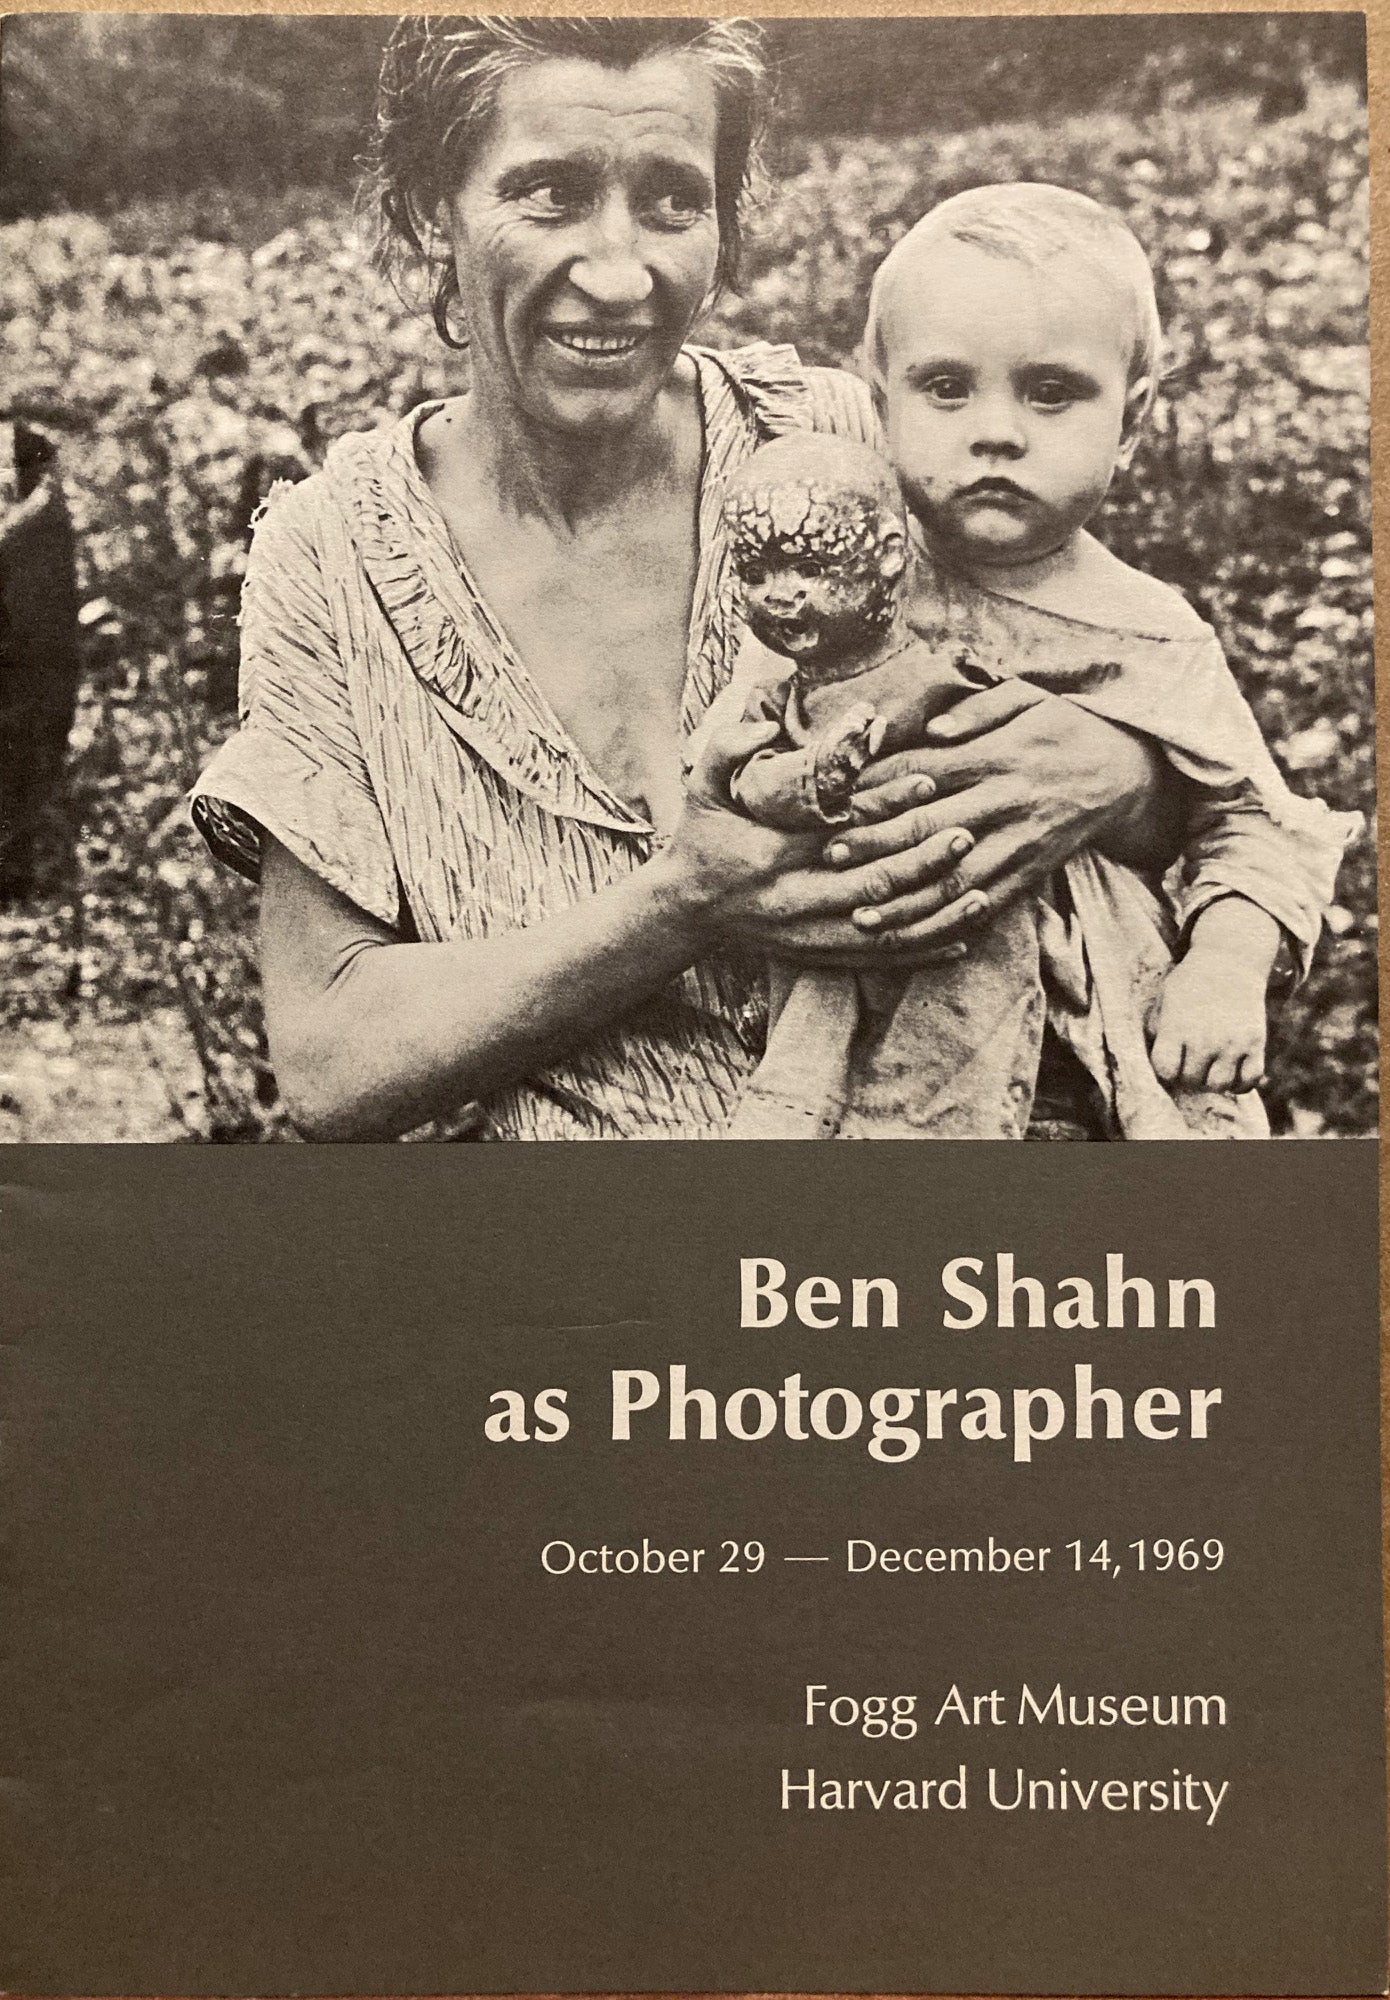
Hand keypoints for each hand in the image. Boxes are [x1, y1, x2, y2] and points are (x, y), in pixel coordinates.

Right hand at [662, 699, 968, 966]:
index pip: (839, 830)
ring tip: (982, 890)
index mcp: (769, 855)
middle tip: (967, 832)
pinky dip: (923, 952)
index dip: (887, 808)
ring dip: (936, 913)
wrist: (684, 908)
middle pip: (872, 883)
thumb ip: (727, 749)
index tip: (928, 785)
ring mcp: (808, 934)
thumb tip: (766, 723)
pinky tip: (962, 941)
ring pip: (884, 930)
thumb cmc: (701, 838)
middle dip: (924, 859)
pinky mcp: (818, 954)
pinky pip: (878, 959)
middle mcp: (793, 899)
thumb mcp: (699, 787)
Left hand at [819, 681, 1165, 950]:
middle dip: (877, 848)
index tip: (836, 805)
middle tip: (832, 860)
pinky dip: (950, 925)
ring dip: (906, 903)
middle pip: (930, 830)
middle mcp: (1006, 802)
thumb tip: (935, 728)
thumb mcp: (1030, 697)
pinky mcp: (1032, 872)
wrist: (1129, 774)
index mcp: (997, 756)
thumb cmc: (1065, 728)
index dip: (877, 792)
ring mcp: (1020, 842)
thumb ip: (980, 708)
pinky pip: (987, 905)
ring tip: (863, 916)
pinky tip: (916, 937)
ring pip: (955, 881)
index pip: (925, 774)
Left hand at [1148, 897, 1280, 1092]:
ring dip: (1212, 1082)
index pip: (1165, 1070)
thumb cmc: (1192, 981)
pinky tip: (1232, 1074)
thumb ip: (1158, 1028)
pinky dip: (1241, 1084)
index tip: (1170, 1060)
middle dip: (1187, 1076)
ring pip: (1219, 1085)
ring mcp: (1232, 1042)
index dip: (1165, 1069)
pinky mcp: (1255, 1042)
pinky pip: (1249, 1080)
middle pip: (1191, 1080)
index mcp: (1177, 1027)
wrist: (1231, 960)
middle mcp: (1204, 1038)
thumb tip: (1156, 1059)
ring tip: (1209, 1069)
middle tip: (1190, 1064)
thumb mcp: (1165, 998)